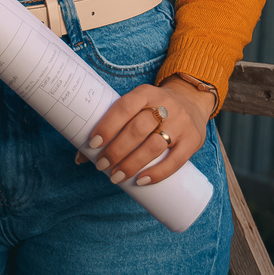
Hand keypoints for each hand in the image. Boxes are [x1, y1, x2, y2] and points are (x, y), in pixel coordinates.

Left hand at [74, 75, 213, 186]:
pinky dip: (158, 173)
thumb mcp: (137, 107)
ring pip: (154, 145)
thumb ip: (113, 127)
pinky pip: (176, 160)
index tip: (93, 143)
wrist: (192, 101)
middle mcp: (165, 105)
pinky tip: (141, 180)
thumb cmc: (153, 109)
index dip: (108, 125)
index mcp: (146, 93)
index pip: (124, 107)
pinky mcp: (193, 140)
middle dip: (116, 150)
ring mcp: (181, 123)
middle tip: (102, 165)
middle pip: (138, 129)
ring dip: (132, 164)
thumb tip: (80, 157)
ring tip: (116, 176)